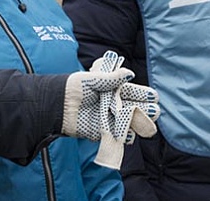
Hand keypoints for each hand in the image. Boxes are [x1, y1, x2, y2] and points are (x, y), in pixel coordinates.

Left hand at [61, 51, 159, 167]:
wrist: (56, 105)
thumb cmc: (73, 87)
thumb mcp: (90, 79)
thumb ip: (109, 78)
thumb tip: (129, 73)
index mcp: (114, 89)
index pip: (134, 92)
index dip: (144, 94)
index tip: (153, 97)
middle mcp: (115, 105)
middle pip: (137, 109)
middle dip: (147, 111)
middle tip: (153, 111)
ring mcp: (110, 119)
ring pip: (131, 123)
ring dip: (138, 124)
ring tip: (144, 123)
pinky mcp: (103, 132)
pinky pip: (118, 136)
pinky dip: (124, 136)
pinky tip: (128, 134)